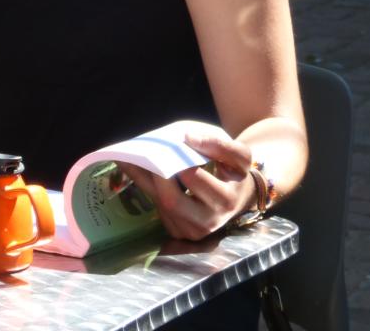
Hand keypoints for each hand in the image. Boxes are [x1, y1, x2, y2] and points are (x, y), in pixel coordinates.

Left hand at [119, 128, 255, 240]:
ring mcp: (192, 231)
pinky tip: (134, 168)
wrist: (238, 197)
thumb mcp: (240, 156)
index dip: (178, 163)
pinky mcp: (178, 232)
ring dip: (144, 180)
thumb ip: (219, 144)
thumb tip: (188, 137)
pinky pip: (157, 209)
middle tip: (143, 153)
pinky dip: (145, 187)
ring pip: (160, 205)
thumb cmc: (236, 172)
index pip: (194, 180)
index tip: (169, 145)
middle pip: (171, 200)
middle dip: (154, 175)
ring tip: (129, 157)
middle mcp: (208, 222)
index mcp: (225, 200)